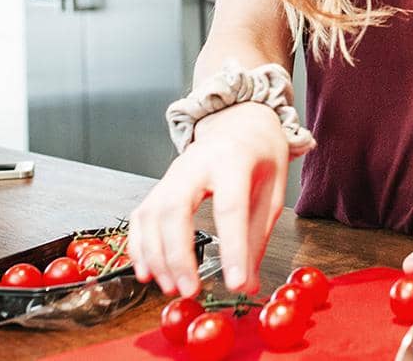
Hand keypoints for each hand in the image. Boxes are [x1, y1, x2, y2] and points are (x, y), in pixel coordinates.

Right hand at [128, 102, 288, 296]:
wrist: (240, 122)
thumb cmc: (260, 155)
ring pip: (152, 214)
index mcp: (233, 160)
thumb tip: (248, 285)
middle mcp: (195, 163)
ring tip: (173, 288)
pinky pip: (141, 216)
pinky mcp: (159, 185)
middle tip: (191, 290)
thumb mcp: (273, 190)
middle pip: (175, 208)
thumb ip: (258, 237)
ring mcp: (172, 173)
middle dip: (178, 255)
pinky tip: (148, 273)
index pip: (230, 208)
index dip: (232, 248)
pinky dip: (140, 247)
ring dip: (157, 257)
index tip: (235, 283)